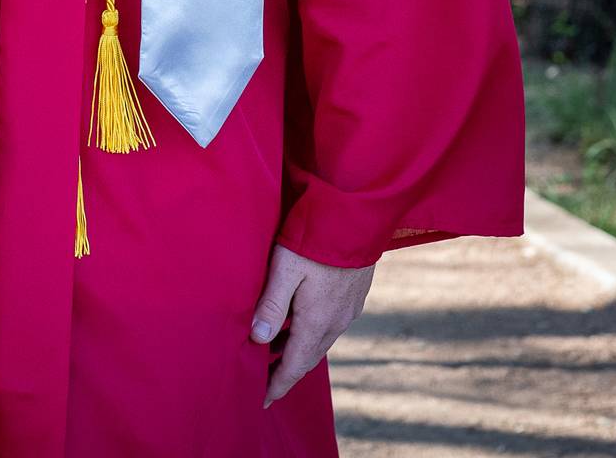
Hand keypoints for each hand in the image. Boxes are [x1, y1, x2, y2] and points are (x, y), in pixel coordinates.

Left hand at [250, 241, 373, 407]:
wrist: (357, 216)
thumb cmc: (315, 238)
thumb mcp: (285, 268)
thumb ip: (271, 304)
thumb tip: (257, 338)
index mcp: (317, 321)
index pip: (294, 365)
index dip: (277, 384)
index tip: (263, 400)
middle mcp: (336, 321)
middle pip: (308, 356)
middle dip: (287, 370)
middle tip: (264, 378)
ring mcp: (348, 309)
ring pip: (320, 340)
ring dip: (299, 349)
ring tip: (276, 351)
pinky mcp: (354, 295)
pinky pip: (330, 324)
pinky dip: (312, 331)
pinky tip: (299, 321)